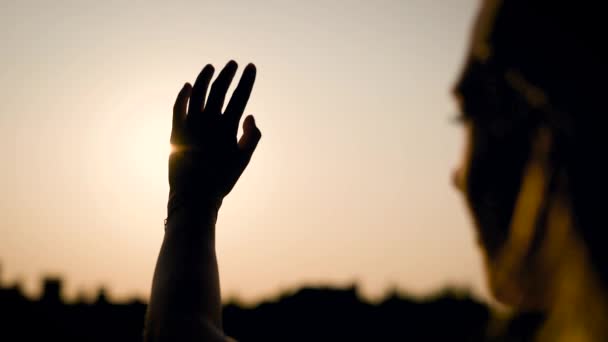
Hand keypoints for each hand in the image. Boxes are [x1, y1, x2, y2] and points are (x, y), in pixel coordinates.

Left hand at [168, 61, 260, 213]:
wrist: (194, 196)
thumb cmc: (222, 180)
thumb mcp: (244, 160)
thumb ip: (252, 136)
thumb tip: (249, 114)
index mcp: (227, 128)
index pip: (240, 96)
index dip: (247, 80)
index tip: (251, 67)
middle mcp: (208, 122)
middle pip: (219, 89)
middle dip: (228, 74)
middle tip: (234, 64)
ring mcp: (190, 125)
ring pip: (198, 93)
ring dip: (205, 77)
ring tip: (212, 67)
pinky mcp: (176, 132)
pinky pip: (178, 107)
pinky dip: (183, 95)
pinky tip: (188, 86)